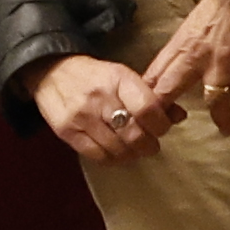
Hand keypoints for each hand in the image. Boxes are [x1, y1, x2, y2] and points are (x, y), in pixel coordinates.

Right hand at [28, 52, 174, 165]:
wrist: (50, 71)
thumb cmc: (94, 75)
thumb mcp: (123, 76)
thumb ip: (150, 96)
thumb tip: (179, 116)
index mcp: (118, 79)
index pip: (148, 109)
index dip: (161, 125)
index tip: (161, 128)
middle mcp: (99, 98)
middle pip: (135, 135)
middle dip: (149, 145)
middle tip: (150, 144)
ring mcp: (81, 117)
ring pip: (118, 149)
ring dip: (132, 154)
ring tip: (133, 149)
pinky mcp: (66, 132)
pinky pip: (97, 156)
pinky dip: (112, 159)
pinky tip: (116, 152)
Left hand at [136, 0, 229, 138]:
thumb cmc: (218, 8)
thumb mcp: (188, 28)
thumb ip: (178, 54)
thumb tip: (163, 78)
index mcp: (179, 46)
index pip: (153, 77)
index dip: (145, 100)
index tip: (141, 118)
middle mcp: (196, 56)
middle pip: (171, 89)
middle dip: (166, 113)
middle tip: (170, 133)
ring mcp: (224, 61)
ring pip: (214, 99)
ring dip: (220, 118)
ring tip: (225, 130)